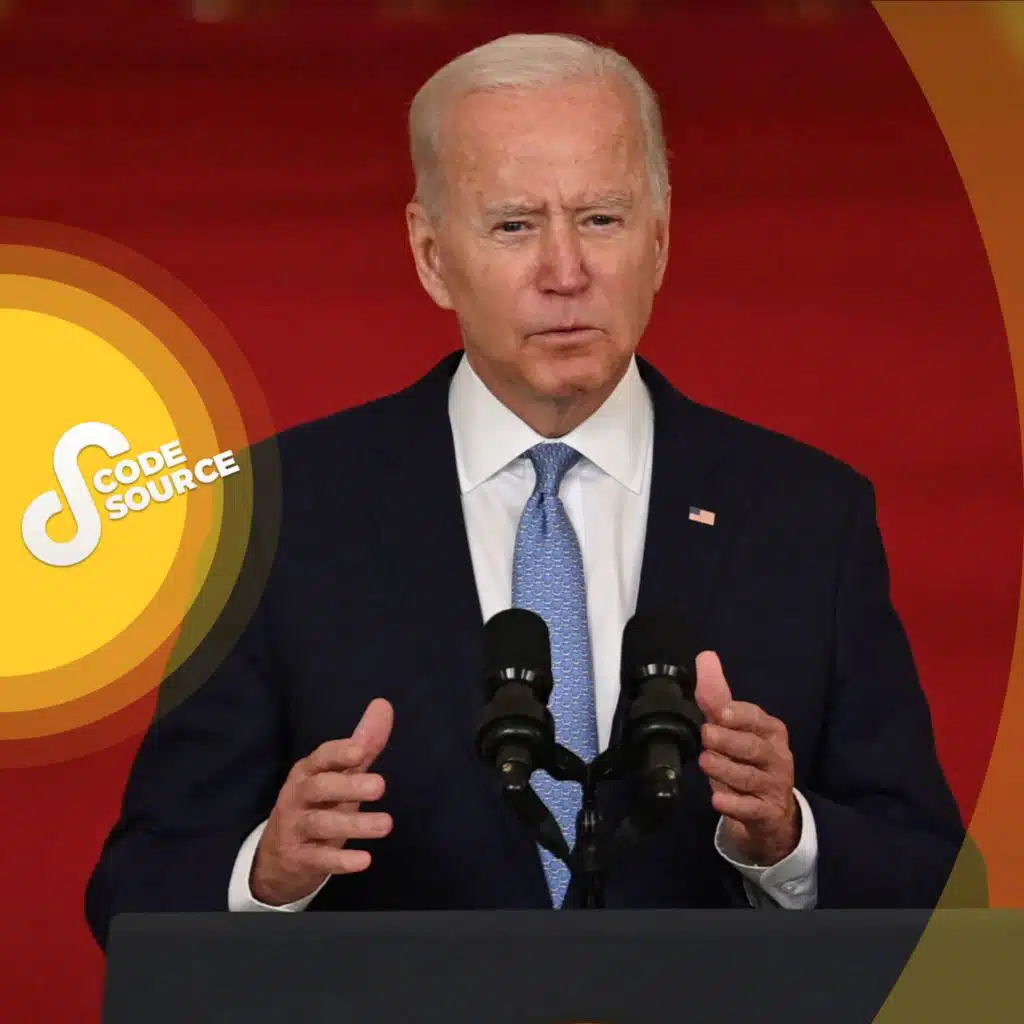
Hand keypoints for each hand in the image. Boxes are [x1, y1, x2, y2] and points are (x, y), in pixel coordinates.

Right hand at [250, 698, 393, 905]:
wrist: (277, 858)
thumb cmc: (318, 805)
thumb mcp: (338, 775)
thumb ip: (363, 744)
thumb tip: (384, 705)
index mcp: (308, 771)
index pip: (321, 758)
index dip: (339, 753)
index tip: (361, 751)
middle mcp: (297, 796)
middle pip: (320, 788)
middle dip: (349, 786)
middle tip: (381, 786)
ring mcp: (294, 828)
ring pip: (321, 823)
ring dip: (354, 824)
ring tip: (386, 825)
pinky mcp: (297, 858)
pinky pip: (318, 859)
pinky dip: (340, 860)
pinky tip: (364, 860)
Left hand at [694, 652, 798, 865]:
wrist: (772, 812)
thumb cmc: (748, 761)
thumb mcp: (733, 729)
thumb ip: (717, 696)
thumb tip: (706, 656)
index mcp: (770, 731)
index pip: (757, 719)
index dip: (740, 716)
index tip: (721, 713)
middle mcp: (776, 756)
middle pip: (753, 747)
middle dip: (730, 740)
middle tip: (707, 734)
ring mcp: (773, 786)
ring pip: (749, 777)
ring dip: (726, 769)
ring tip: (705, 761)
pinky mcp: (766, 813)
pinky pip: (751, 809)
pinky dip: (735, 804)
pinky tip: (717, 799)